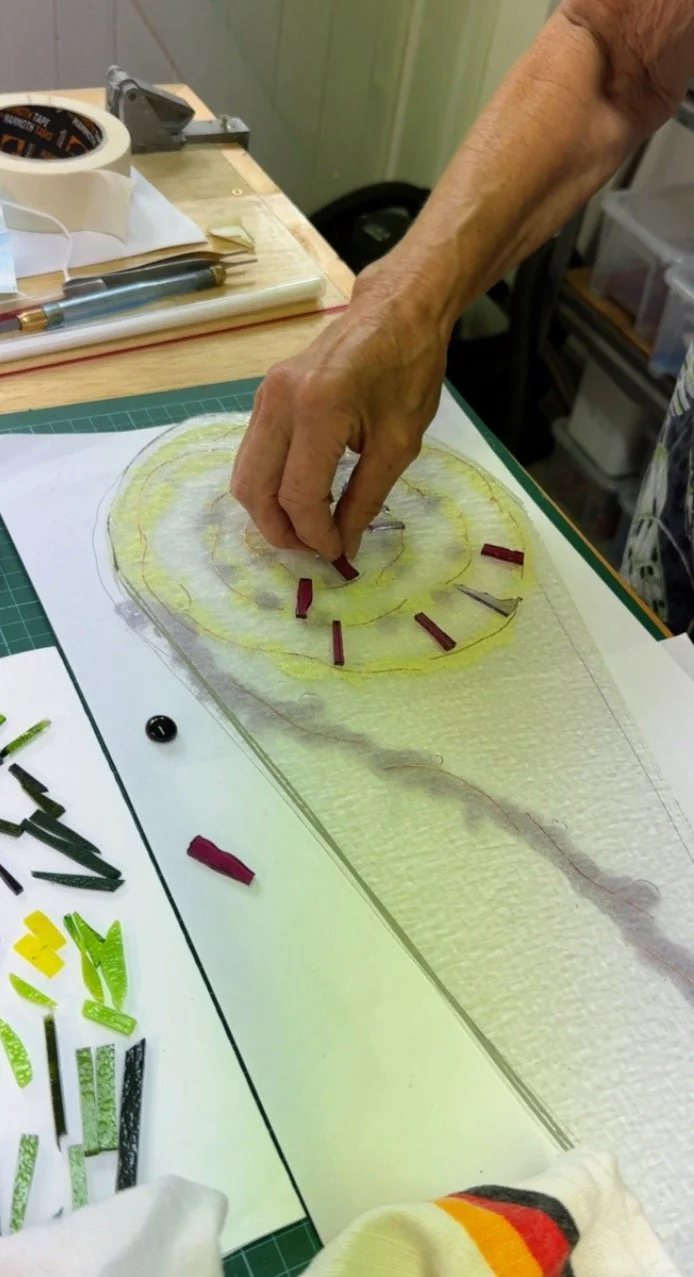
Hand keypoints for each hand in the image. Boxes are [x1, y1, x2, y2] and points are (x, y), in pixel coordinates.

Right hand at [231, 263, 448, 560]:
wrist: (395, 311)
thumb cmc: (408, 370)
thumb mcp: (399, 444)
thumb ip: (366, 499)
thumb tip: (342, 546)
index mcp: (318, 409)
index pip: (297, 494)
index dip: (315, 534)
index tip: (338, 552)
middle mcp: (279, 401)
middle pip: (254, 490)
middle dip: (280, 531)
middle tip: (314, 549)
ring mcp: (265, 396)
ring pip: (246, 474)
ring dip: (270, 511)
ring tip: (308, 528)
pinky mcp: (265, 396)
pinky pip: (254, 455)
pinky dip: (271, 485)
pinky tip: (302, 497)